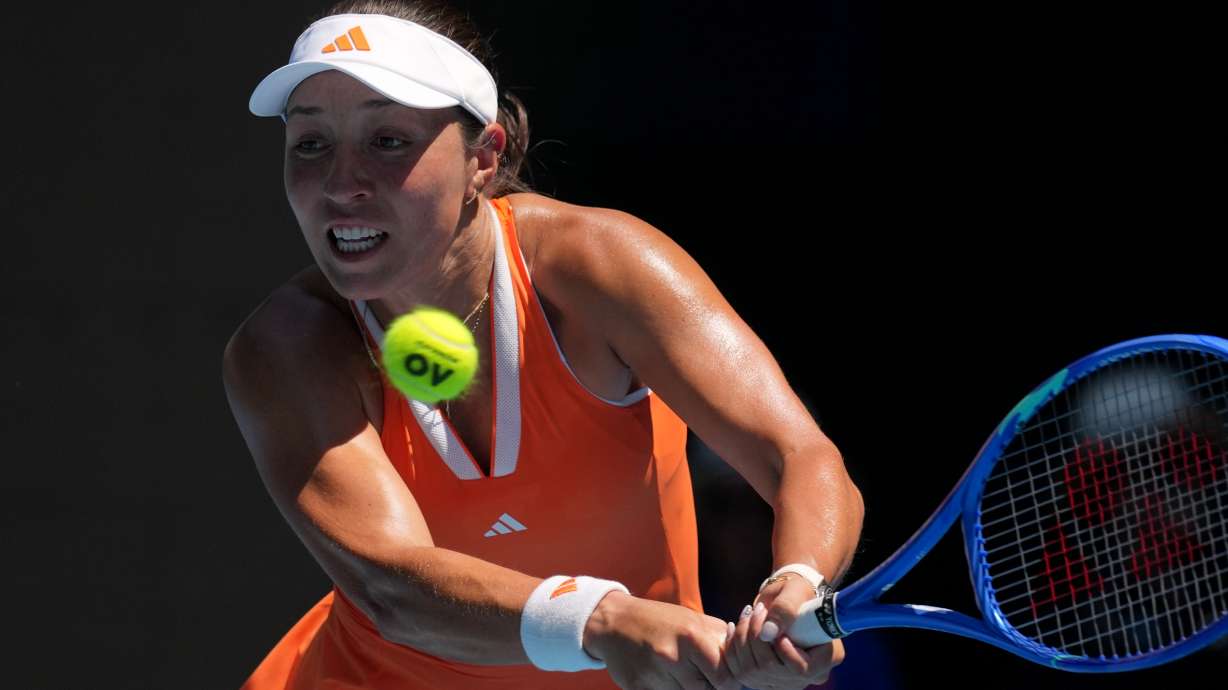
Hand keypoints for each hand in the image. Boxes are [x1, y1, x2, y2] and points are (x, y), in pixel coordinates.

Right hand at [583, 591, 740, 689]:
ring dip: (688, 689)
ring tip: (681, 675)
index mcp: (691, 636)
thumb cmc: (659, 620)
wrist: (613, 622)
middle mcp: (673, 657)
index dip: (727, 679)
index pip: (724, 676)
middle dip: (708, 687)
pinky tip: (664, 679)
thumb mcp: (691, 619)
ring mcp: (654, 675)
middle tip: (702, 677)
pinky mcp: (638, 689)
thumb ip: (720, 636)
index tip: (723, 676)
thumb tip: (744, 654)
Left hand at [724, 575, 844, 688]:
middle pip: (773, 670)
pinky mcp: (767, 679)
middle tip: (754, 610)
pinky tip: (735, 628)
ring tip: (746, 614)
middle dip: (756, 638)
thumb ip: (784, 610)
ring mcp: (788, 680)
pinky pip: (741, 673)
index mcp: (828, 655)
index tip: (773, 627)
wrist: (785, 599)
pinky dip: (733, 649)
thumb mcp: (795, 592)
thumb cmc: (796, 591)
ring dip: (742, 640)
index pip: (802, 668)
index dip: (784, 651)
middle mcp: (810, 675)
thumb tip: (767, 633)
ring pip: (753, 673)